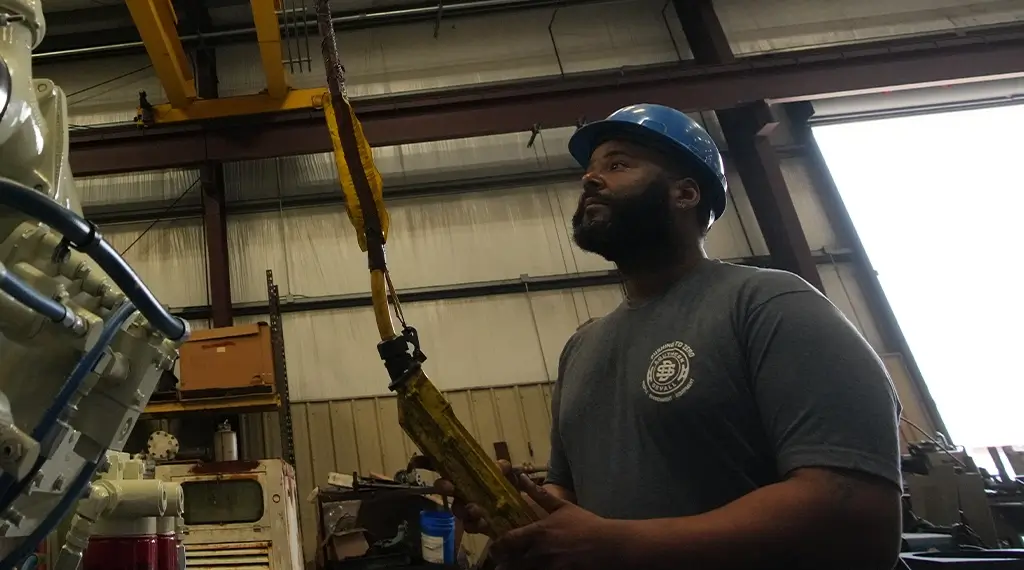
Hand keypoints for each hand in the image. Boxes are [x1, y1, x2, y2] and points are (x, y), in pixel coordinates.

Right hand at [435, 460, 542, 536]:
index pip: (442, 466)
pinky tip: (483, 520)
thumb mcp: (508, 473)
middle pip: (444, 488)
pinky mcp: (478, 524)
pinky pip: (471, 526)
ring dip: (462, 508)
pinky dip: (476, 523)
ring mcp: (468, 508)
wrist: (525, 510)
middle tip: (447, 486)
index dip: (426, 462)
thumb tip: (500, 465)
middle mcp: (462, 491)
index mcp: (465, 474)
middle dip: (443, 486)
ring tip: (473, 507)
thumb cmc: (510, 487)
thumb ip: (503, 468)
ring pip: (456, 509)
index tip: (415, 461)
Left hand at [491, 473, 622, 569]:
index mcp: (538, 533)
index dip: (497, 546)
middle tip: (502, 563)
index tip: (495, 548)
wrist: (609, 545)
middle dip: (504, 564)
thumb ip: (540, 495)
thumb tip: (522, 478)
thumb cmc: (586, 524)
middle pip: (509, 563)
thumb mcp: (563, 507)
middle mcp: (539, 553)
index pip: (507, 541)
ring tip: (515, 568)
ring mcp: (548, 568)